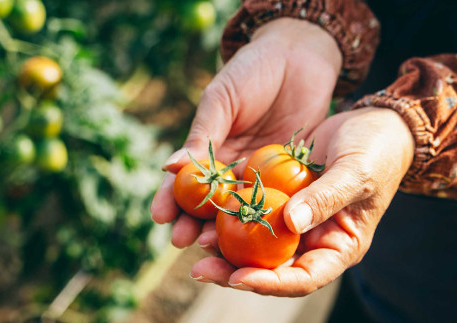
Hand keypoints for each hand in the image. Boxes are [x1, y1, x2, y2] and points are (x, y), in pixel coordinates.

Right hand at [151, 18, 341, 247]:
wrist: (298, 55)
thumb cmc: (253, 70)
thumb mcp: (222, 99)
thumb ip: (202, 135)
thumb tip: (168, 165)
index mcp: (211, 147)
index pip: (186, 178)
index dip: (170, 197)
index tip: (158, 216)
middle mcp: (233, 165)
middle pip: (210, 201)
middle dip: (193, 221)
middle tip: (182, 241)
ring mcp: (261, 171)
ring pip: (240, 205)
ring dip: (224, 227)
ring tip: (211, 245)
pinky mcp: (291, 172)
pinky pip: (276, 196)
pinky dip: (265, 215)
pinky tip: (255, 232)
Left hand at [190, 107, 414, 295]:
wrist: (373, 124)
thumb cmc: (377, 150)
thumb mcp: (356, 172)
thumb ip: (327, 197)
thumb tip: (291, 223)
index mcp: (339, 245)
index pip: (304, 277)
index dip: (270, 283)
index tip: (238, 277)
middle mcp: (314, 239)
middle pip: (273, 267)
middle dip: (236, 271)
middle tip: (200, 270)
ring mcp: (296, 219)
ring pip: (258, 242)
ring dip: (227, 245)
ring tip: (195, 241)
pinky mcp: (282, 197)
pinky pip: (255, 209)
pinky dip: (233, 212)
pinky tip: (207, 210)